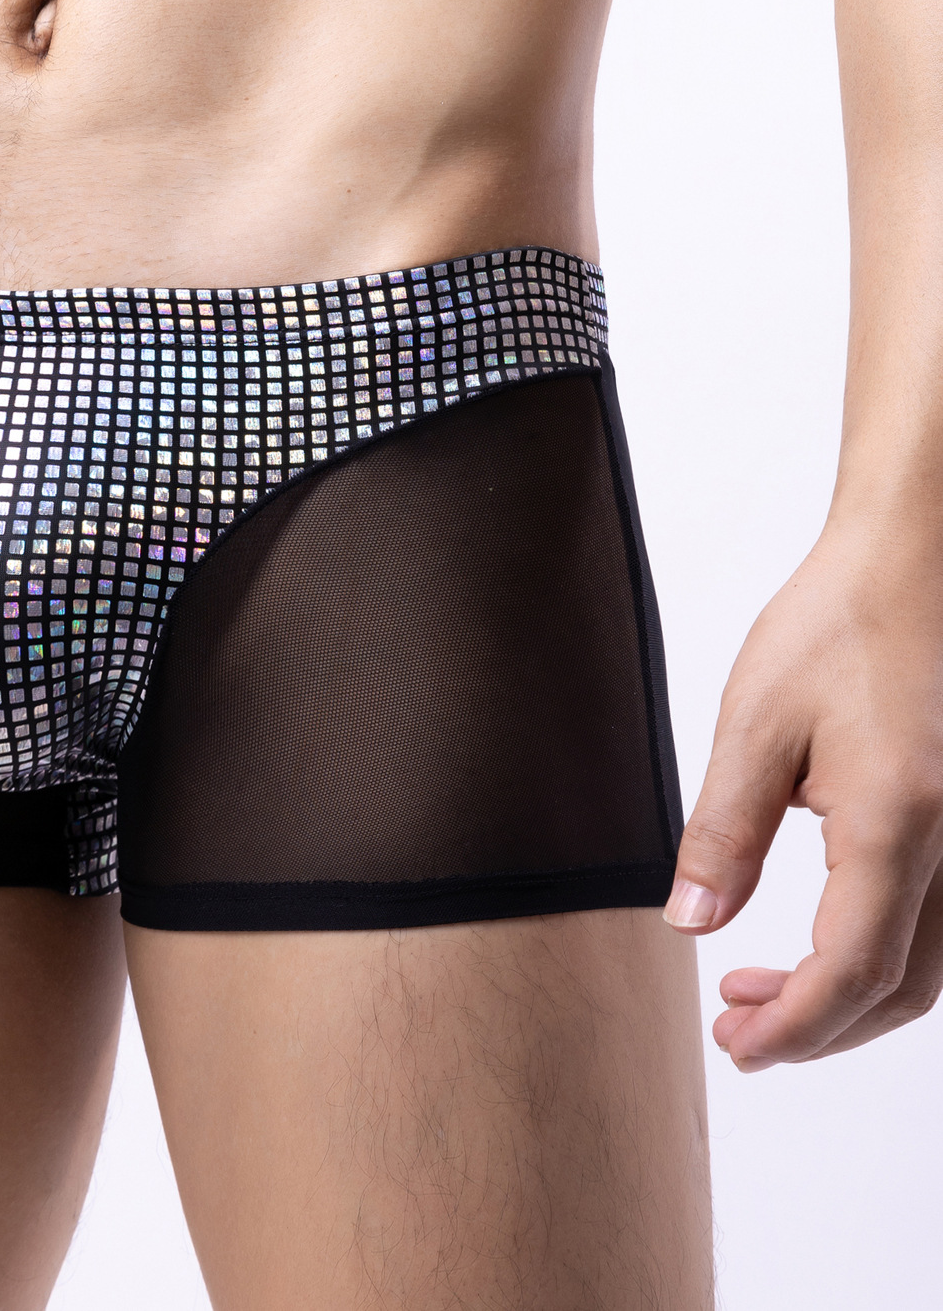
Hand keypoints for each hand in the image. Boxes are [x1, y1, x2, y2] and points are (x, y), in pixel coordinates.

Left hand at [664, 524, 942, 1067]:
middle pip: (904, 988)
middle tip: (735, 1029)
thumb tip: (691, 923)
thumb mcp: (754, 727)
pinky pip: (941, 920)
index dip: (794, 1026)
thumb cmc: (837, 625)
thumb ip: (723, 834)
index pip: (852, 970)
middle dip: (819, 1025)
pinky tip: (819, 936)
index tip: (736, 1046)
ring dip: (851, 996)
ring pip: (933, 966)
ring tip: (758, 988)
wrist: (914, 562)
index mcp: (899, 822)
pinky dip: (885, 953)